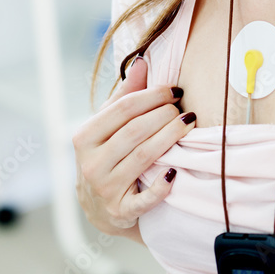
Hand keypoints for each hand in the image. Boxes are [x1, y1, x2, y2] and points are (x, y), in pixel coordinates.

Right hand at [72, 55, 195, 236]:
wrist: (98, 207)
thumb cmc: (108, 155)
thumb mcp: (108, 127)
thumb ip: (125, 96)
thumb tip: (142, 62)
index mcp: (84, 137)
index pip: (122, 109)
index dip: (152, 96)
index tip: (175, 90)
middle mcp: (90, 164)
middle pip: (134, 131)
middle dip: (164, 116)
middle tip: (185, 109)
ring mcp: (105, 189)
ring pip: (143, 157)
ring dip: (170, 138)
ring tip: (190, 123)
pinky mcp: (121, 211)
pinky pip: (145, 198)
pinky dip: (162, 185)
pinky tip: (176, 170)